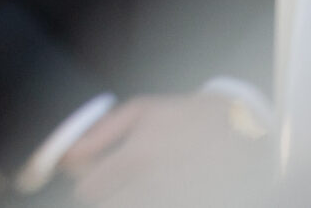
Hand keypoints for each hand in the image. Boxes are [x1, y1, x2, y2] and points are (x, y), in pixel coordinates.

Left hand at [59, 92, 271, 205]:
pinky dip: (162, 197)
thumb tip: (66, 156)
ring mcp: (180, 199)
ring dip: (133, 198)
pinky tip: (170, 186)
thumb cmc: (186, 116)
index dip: (87, 186)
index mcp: (138, 157)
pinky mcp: (198, 203)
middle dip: (110, 197)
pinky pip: (165, 205)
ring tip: (147, 181)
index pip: (89, 191)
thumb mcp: (140, 112)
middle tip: (121, 183)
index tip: (94, 179)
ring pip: (134, 207)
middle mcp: (158, 185)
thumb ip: (98, 135)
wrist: (245, 128)